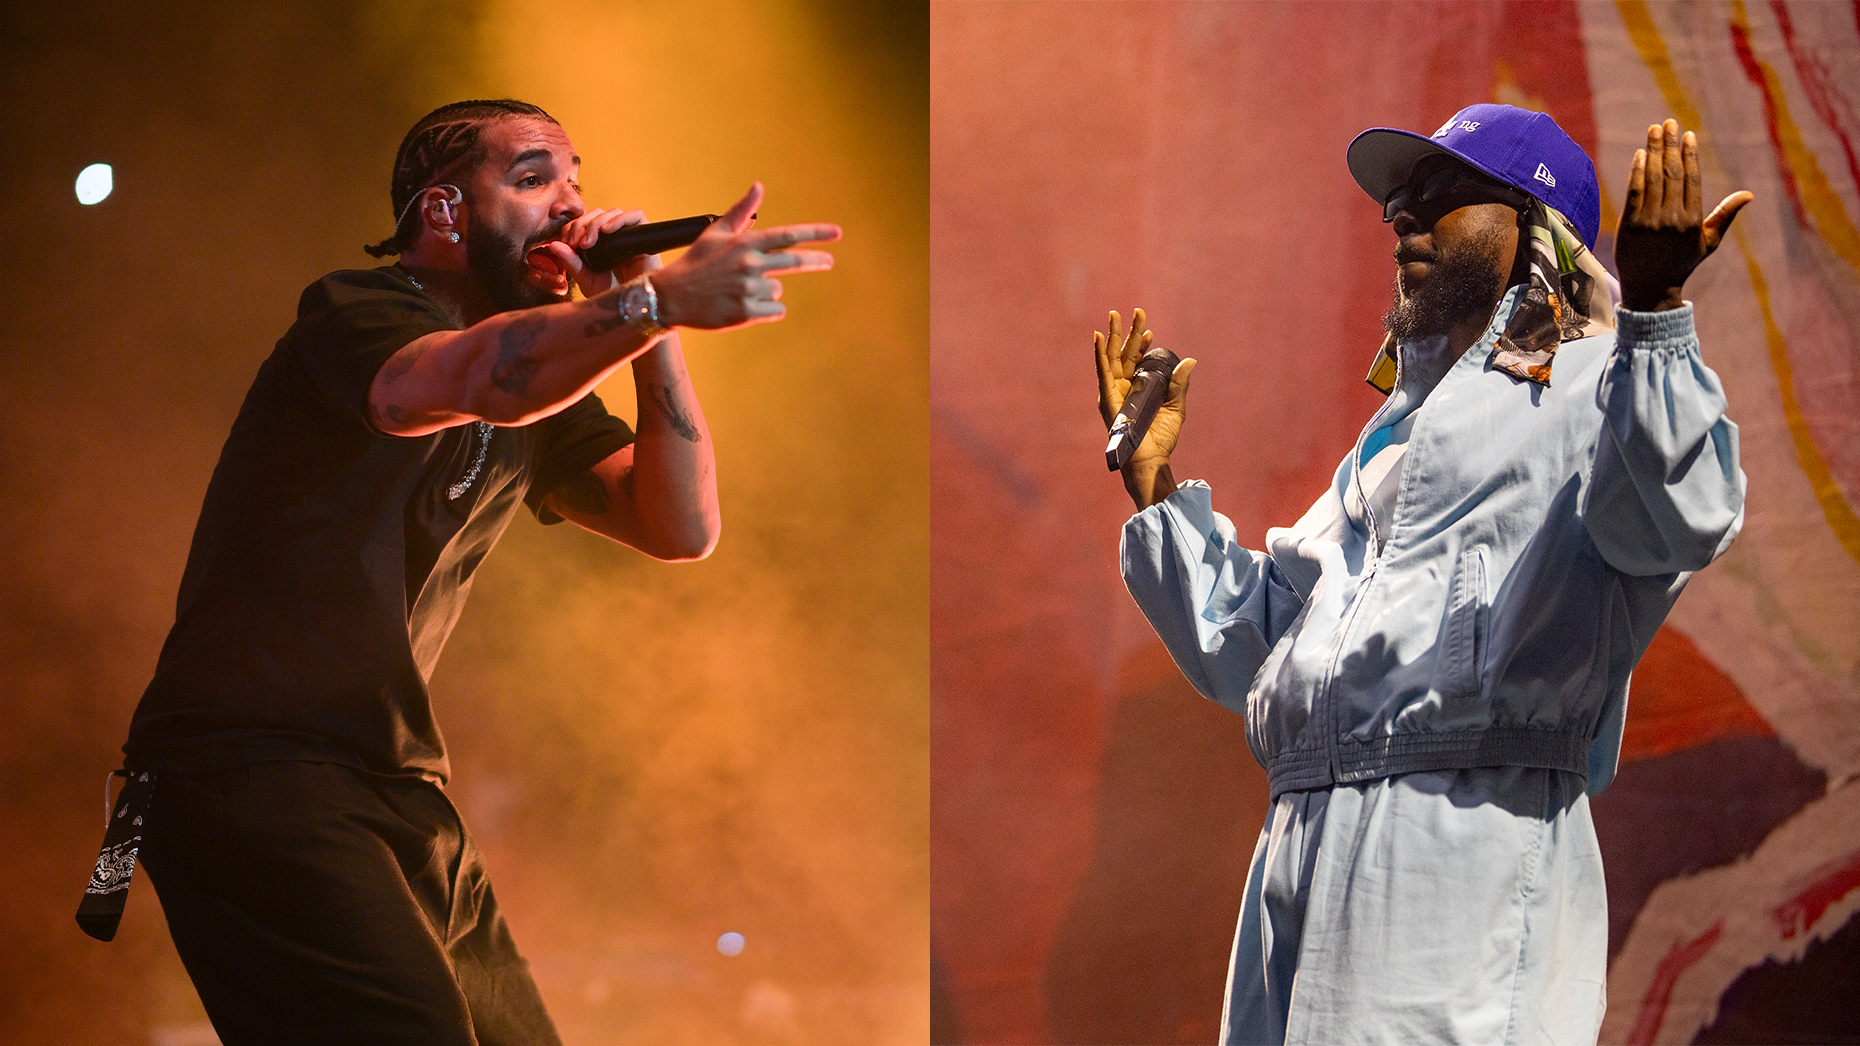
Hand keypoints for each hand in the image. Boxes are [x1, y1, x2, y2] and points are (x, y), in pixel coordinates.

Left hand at [528, 207, 658, 299]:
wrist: (635, 308)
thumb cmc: (612, 296)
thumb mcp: (586, 280)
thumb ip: (571, 262)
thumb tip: (554, 244)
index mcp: (600, 243)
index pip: (584, 221)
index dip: (572, 227)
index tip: (566, 243)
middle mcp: (615, 236)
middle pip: (597, 214)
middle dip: (581, 224)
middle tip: (575, 243)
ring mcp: (630, 235)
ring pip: (613, 212)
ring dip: (596, 223)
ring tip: (588, 243)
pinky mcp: (646, 236)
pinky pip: (636, 216)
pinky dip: (619, 219)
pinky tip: (606, 231)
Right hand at [650, 182, 840, 329]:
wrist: (671, 297)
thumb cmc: (696, 263)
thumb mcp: (716, 233)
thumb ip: (741, 212)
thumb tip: (759, 187)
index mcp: (745, 243)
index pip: (788, 235)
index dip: (815, 233)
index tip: (837, 233)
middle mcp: (749, 264)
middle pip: (795, 261)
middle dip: (816, 260)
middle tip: (828, 261)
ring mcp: (748, 290)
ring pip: (778, 290)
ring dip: (768, 291)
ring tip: (740, 290)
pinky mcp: (746, 312)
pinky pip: (774, 310)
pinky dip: (766, 310)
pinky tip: (744, 306)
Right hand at [1093, 308, 1196, 466]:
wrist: (1151, 458)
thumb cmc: (1161, 437)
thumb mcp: (1175, 406)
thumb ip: (1179, 384)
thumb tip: (1190, 361)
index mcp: (1138, 388)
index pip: (1138, 360)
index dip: (1143, 344)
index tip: (1151, 333)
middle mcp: (1123, 387)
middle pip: (1124, 353)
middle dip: (1129, 331)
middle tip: (1138, 311)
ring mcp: (1113, 391)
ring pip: (1111, 356)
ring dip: (1112, 334)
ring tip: (1114, 314)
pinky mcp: (1107, 397)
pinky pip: (1102, 371)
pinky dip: (1099, 353)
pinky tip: (1097, 337)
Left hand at [1615, 118, 1752, 310]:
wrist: (1650, 289)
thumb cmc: (1682, 263)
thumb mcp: (1708, 242)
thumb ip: (1725, 216)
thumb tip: (1749, 194)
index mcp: (1693, 221)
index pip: (1692, 179)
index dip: (1690, 154)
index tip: (1687, 135)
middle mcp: (1672, 219)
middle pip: (1672, 173)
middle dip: (1670, 145)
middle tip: (1668, 123)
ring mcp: (1649, 223)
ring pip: (1652, 179)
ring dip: (1653, 151)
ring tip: (1653, 130)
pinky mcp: (1629, 227)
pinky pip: (1634, 193)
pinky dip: (1637, 172)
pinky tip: (1639, 154)